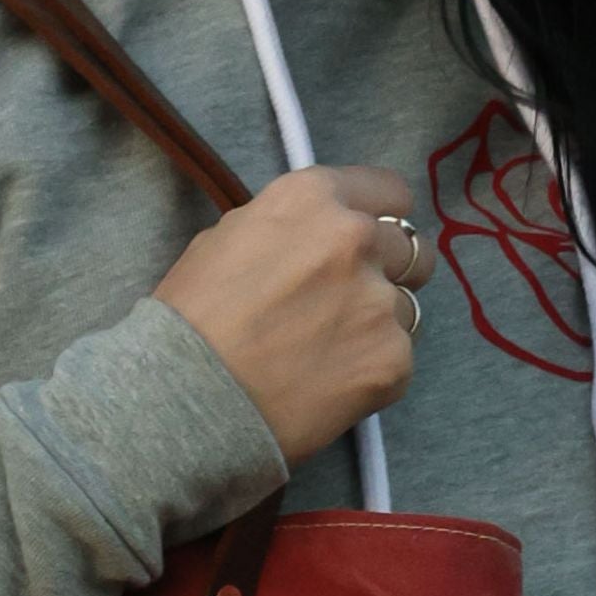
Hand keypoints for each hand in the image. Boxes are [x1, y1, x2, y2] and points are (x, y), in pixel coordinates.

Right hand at [151, 164, 436, 469]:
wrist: (183, 402)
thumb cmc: (186, 324)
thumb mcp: (224, 241)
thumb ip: (284, 229)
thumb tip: (307, 240)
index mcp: (313, 198)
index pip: (389, 192)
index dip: (379, 222)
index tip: (366, 248)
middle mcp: (355, 239)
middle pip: (412, 250)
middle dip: (388, 276)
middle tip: (350, 309)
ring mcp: (377, 302)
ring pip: (406, 310)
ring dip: (377, 329)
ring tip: (329, 357)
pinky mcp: (390, 362)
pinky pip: (398, 363)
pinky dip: (370, 378)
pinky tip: (328, 390)